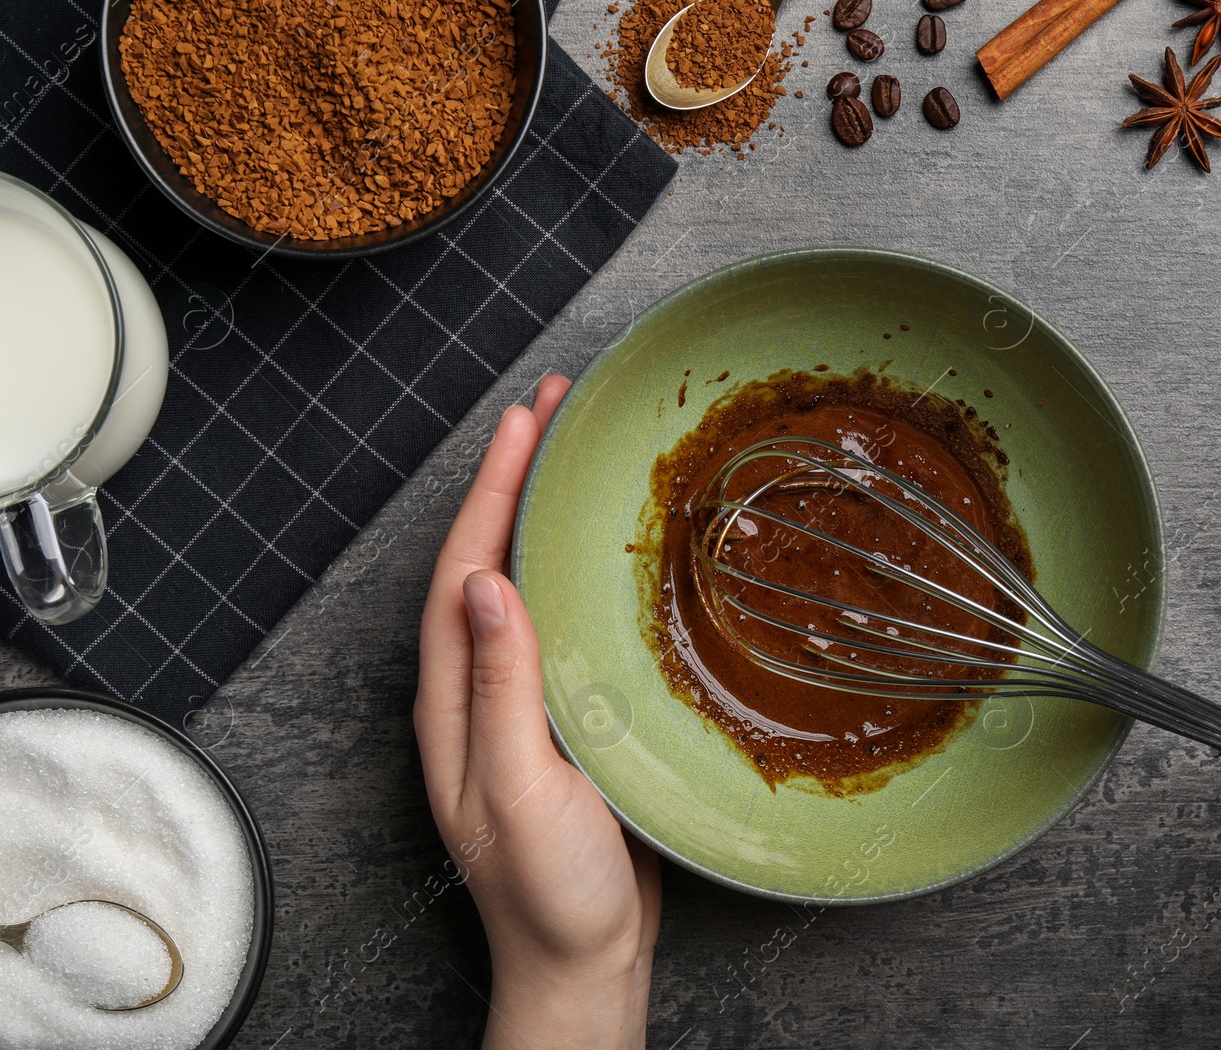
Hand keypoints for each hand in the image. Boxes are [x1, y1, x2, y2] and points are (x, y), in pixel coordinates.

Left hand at [415, 379, 659, 1049]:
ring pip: (529, 585)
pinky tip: (617, 554)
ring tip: (583, 455)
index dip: (493, 487)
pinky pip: (567, 623)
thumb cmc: (546, 893)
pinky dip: (584, 570)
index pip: (464, 567)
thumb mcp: (518, 790)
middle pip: (490, 559)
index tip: (526, 421)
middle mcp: (480, 690)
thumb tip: (485, 584)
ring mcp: (523, 702)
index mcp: (454, 699)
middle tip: (559, 409)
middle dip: (517, 478)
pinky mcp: (567, 718)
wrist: (583, 960)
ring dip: (548, 515)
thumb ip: (500, 690)